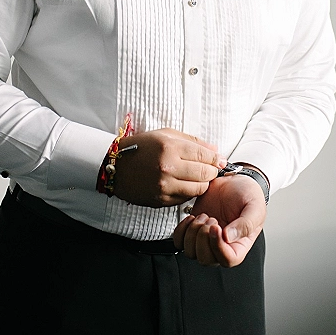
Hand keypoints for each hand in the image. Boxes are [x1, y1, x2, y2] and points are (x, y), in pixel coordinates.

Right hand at [112, 128, 226, 207]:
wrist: (116, 166)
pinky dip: (189, 192)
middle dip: (212, 171)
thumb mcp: (165, 135)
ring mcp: (164, 186)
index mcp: (170, 147)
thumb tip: (215, 150)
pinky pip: (185, 198)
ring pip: (198, 189)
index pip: (205, 155)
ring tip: (198, 176)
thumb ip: (192, 141)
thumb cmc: (141, 147)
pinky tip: (184, 183)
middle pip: (205, 174)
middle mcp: (168, 168)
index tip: (219, 160)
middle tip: (211, 169)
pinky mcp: (161, 200)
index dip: (216, 158)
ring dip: (203, 183)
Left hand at [173, 174, 265, 267]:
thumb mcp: (255, 207)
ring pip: (190, 252)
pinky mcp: (193, 230)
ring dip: (193, 233)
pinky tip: (192, 217)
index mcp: (239, 246)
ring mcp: (205, 240)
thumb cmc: (248, 195)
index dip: (218, 247)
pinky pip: (179, 241)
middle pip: (205, 259)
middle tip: (211, 218)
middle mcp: (221, 246)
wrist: (234, 181)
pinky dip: (182, 230)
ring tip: (204, 216)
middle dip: (204, 238)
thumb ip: (246, 224)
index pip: (227, 260)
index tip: (216, 228)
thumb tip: (228, 238)